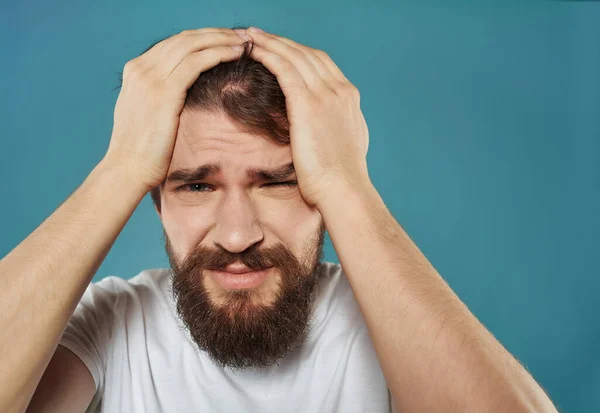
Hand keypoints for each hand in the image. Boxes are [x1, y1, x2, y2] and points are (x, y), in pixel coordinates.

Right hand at [104, 28, 246, 190]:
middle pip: (185, 38)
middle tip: (241, 34)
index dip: (203, 37)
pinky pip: (197, 62)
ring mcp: (151, 78)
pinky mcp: (164, 92)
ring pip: (192, 45)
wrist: (127, 169)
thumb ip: (159, 95)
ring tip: (245, 41)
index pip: (174, 43)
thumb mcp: (146, 113)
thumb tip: (180, 92)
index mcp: (136, 70)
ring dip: (222, 39)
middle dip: (216, 33)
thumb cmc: (142, 150)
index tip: (225, 39)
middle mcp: (141, 68)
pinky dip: (219, 53)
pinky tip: (236, 53)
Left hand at [242, 27, 370, 207]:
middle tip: (258, 34)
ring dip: (270, 42)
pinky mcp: (309, 104)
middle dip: (281, 41)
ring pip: (294, 56)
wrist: (344, 190)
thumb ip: (333, 125)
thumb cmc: (340, 178)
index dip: (297, 52)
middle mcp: (340, 90)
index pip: (321, 63)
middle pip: (307, 53)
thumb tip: (321, 125)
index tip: (279, 48)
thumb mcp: (342, 144)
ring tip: (249, 35)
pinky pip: (285, 69)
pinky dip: (269, 55)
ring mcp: (327, 95)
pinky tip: (253, 51)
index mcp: (348, 98)